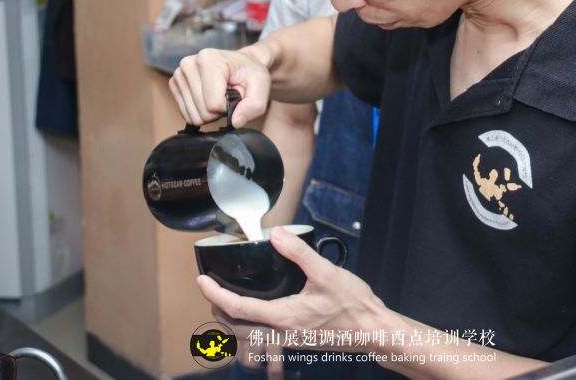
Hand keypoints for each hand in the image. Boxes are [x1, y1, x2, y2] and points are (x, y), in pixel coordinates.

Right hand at [169, 45, 272, 125]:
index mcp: (209, 59)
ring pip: (193, 116)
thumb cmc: (249, 72)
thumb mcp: (262, 85)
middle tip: (227, 95)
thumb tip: (235, 122)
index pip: (214, 104)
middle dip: (219, 110)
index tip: (235, 94)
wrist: (241, 64)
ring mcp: (179, 74)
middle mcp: (189, 64)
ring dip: (209, 112)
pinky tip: (208, 97)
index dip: (228, 107)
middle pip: (202, 112)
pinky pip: (186, 114)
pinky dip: (200, 111)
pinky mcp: (175, 84)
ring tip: (218, 95)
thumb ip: (255, 105)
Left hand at [197, 227, 388, 350]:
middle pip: (235, 329)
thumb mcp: (326, 272)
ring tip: (225, 302)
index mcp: (284, 317)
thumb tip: (277, 235)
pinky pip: (263, 340)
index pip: (238, 309)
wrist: (373, 330)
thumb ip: (299, 253)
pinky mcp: (297, 341)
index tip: (202, 282)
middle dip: (217, 311)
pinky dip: (249, 329)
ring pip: (247, 338)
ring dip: (231, 323)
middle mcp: (282, 333)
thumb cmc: (353, 305)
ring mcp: (289, 341)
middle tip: (209, 291)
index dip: (215, 295)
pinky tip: (256, 315)